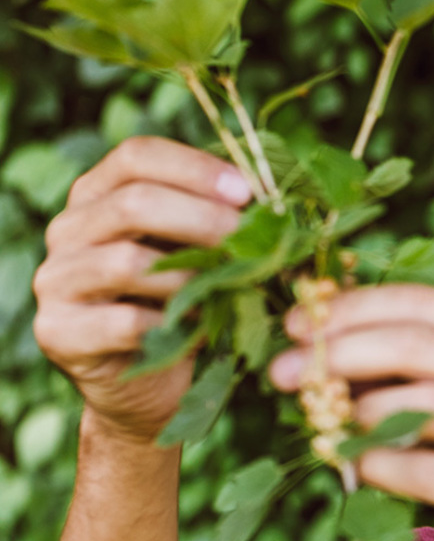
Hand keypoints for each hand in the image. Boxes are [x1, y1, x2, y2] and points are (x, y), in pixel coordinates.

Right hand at [32, 136, 251, 443]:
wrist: (144, 384)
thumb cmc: (180, 307)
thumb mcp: (196, 255)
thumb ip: (215, 223)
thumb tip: (271, 205)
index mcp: (98, 195)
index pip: (136, 156)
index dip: (195, 168)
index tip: (246, 192)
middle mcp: (67, 230)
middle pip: (132, 204)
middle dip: (203, 220)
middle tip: (250, 241)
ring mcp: (56, 280)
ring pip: (126, 263)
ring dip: (192, 277)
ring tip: (233, 289)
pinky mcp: (57, 331)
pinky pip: (123, 322)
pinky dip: (173, 326)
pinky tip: (204, 331)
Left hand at [268, 284, 433, 540]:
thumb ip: (412, 357)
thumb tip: (315, 332)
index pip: (421, 303)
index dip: (351, 310)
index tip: (296, 326)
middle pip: (415, 345)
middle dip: (336, 353)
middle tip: (284, 373)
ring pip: (416, 404)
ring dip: (353, 412)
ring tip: (326, 423)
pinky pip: (422, 469)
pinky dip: (376, 465)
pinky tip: (359, 466)